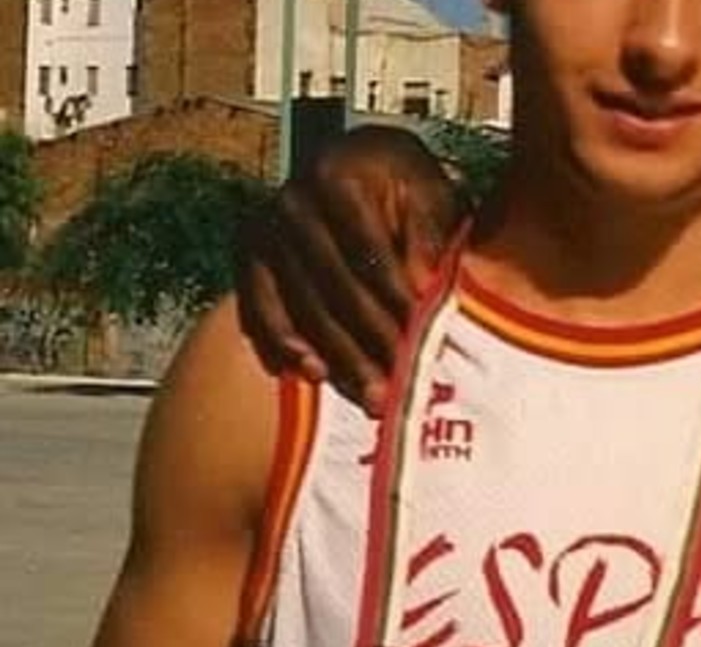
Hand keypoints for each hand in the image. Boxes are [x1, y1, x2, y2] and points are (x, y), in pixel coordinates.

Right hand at [235, 125, 464, 413]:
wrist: (355, 171)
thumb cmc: (406, 193)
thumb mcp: (431, 199)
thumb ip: (431, 239)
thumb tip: (426, 289)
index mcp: (337, 175)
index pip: (372, 256)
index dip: (399, 306)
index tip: (424, 348)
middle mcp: (292, 200)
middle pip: (335, 289)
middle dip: (372, 346)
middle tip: (400, 391)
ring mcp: (265, 229)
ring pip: (304, 309)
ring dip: (339, 361)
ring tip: (372, 401)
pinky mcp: (248, 256)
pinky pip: (260, 309)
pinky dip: (285, 344)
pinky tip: (314, 375)